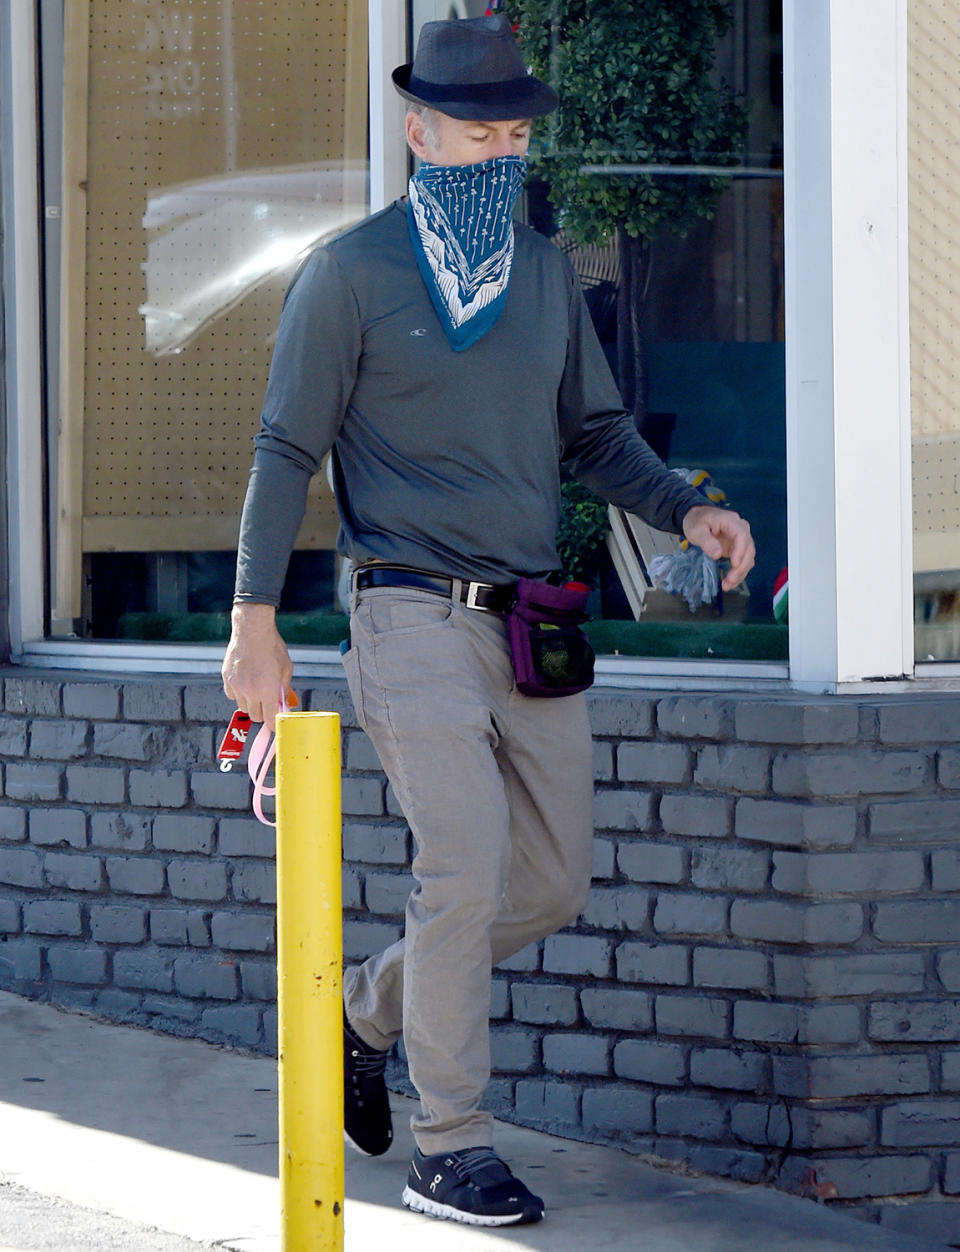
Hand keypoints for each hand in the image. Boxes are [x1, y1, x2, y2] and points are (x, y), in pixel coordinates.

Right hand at [221, 603, 292, 729]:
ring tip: (257, 688)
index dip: (273, 725)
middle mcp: (251, 691)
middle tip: (268, 703)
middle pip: (256, 716)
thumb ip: (284, 689)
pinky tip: (246, 681)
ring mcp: (237, 686)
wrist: (252, 630)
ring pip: (243, 707)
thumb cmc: (272, 648)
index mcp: (268, 690)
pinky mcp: (227, 679)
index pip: (270, 719)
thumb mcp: (286, 669)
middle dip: (263, 713)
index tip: (275, 726)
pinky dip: (239, 694)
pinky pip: (232, 696)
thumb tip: (285, 704)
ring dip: (251, 703)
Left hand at [682, 505, 754, 591]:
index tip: (734, 564)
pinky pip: (742, 560)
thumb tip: (717, 555)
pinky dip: (738, 572)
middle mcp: (740, 529)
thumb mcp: (696, 530)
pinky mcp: (737, 547)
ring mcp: (740, 539)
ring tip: (728, 585)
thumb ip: (707, 541)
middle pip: (748, 548)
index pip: (742, 535)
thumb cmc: (696, 521)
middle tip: (730, 580)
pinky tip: (730, 582)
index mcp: (731, 521)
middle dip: (741, 567)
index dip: (740, 551)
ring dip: (741, 573)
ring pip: (748, 557)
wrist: (697, 517)